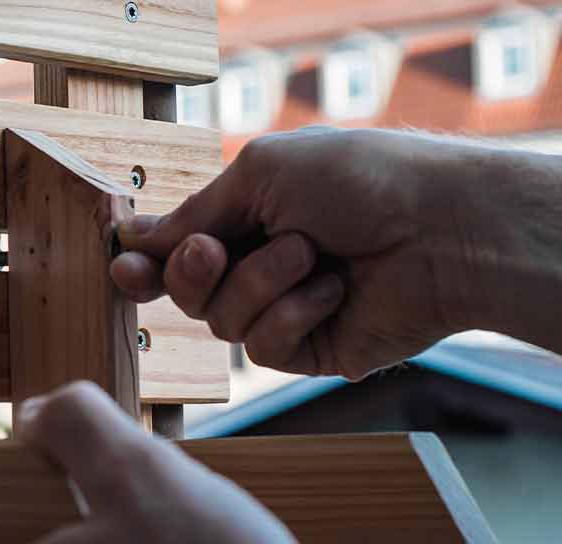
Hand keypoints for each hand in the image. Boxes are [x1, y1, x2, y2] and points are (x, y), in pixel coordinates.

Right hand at [112, 127, 500, 379]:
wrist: (439, 229)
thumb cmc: (359, 181)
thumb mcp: (260, 175)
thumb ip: (194, 212)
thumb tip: (133, 236)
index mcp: (247, 220)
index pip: (176, 251)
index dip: (144, 265)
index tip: (122, 266)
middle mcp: (259, 267)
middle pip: (184, 293)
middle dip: (192, 273)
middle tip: (215, 249)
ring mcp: (283, 311)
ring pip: (219, 322)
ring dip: (259, 282)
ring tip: (311, 254)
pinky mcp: (309, 349)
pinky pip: (263, 346)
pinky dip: (293, 313)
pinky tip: (334, 291)